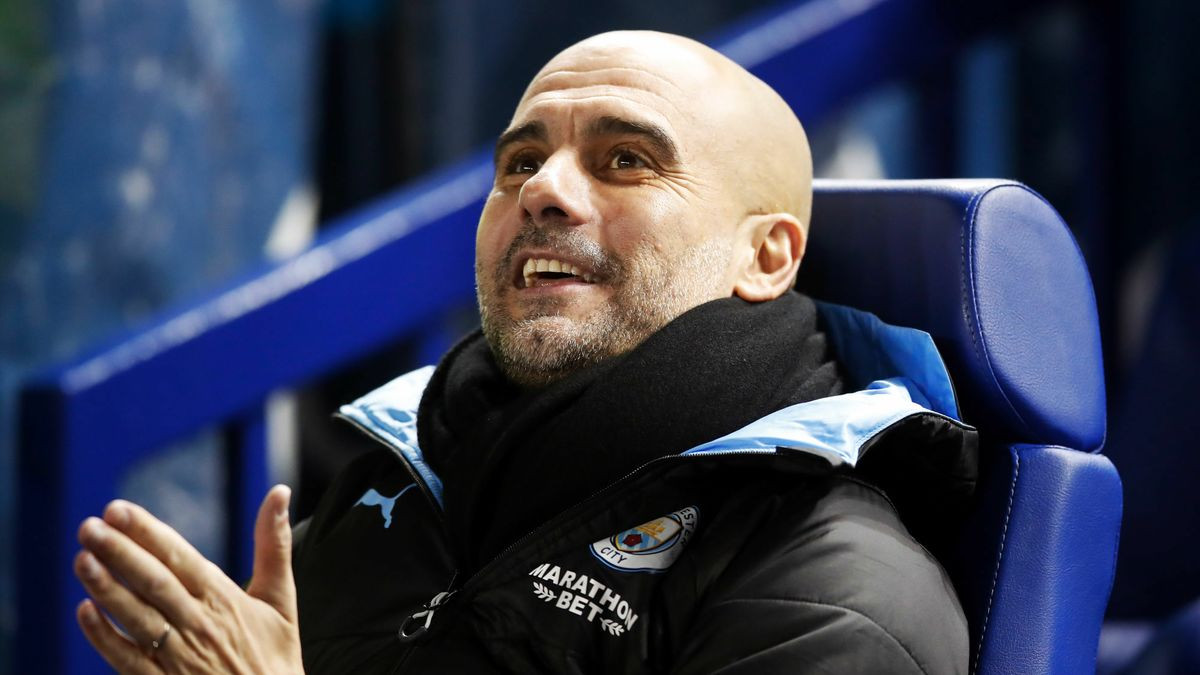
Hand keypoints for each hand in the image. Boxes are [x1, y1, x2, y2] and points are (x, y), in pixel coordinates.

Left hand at [74, 485, 303, 673]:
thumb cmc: (276, 656)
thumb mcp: (282, 599)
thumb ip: (274, 544)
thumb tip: (279, 491)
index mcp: (226, 599)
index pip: (181, 558)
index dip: (149, 533)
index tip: (118, 510)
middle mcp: (199, 625)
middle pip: (154, 583)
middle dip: (120, 552)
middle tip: (89, 526)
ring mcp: (178, 658)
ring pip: (136, 618)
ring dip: (107, 588)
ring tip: (82, 559)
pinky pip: (127, 660)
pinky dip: (104, 637)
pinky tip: (84, 611)